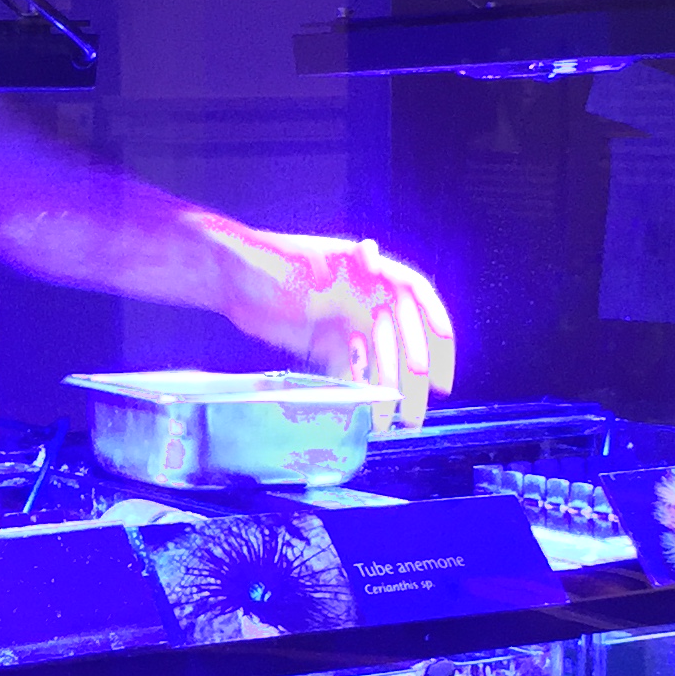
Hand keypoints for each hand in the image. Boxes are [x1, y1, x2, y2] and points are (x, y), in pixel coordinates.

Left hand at [195, 219, 458, 429]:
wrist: (231, 281)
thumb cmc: (270, 264)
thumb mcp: (308, 262)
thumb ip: (342, 265)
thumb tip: (371, 252)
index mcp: (371, 275)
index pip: (418, 302)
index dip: (436, 337)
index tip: (443, 374)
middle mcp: (366, 300)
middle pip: (401, 341)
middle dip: (412, 380)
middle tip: (414, 415)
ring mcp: (347, 324)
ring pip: (378, 361)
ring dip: (386, 391)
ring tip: (388, 423)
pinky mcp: (326, 345)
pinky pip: (351, 370)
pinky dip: (358, 390)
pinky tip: (362, 411)